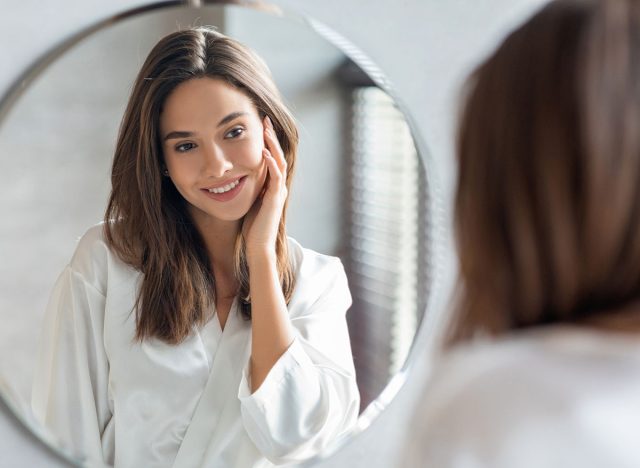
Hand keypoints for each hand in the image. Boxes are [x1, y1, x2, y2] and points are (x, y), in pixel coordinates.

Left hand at [242, 116, 287, 256]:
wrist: (259, 246)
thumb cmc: (252, 228)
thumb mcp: (250, 202)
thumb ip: (250, 190)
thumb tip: (238, 178)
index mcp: (273, 186)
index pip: (273, 158)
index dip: (268, 142)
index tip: (260, 127)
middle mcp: (279, 186)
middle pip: (278, 155)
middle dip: (271, 137)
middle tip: (265, 119)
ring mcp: (279, 191)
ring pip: (279, 161)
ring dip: (272, 144)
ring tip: (266, 129)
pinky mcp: (275, 198)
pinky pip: (275, 176)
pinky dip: (270, 162)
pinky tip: (263, 151)